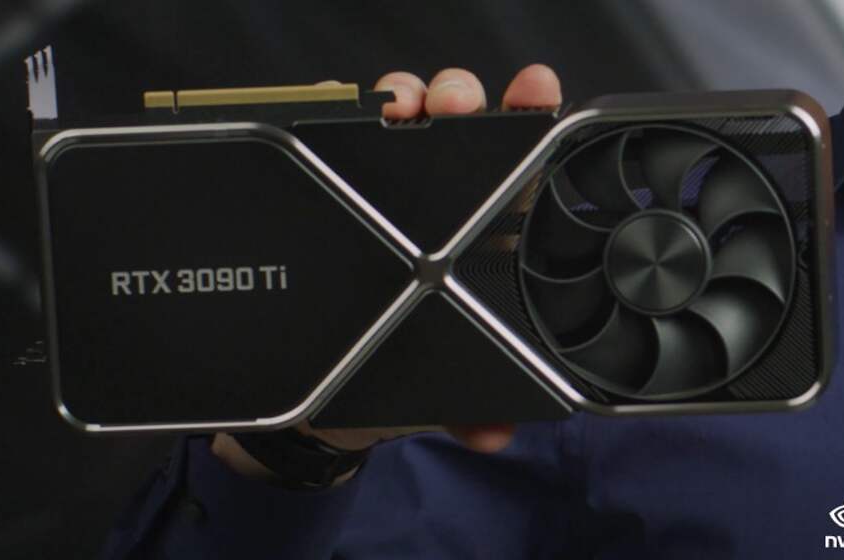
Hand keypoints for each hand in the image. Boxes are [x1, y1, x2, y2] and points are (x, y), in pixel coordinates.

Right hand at [214, 64, 562, 482]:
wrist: (307, 402)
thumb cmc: (383, 382)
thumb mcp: (432, 396)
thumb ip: (469, 408)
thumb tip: (494, 430)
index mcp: (477, 248)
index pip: (513, 175)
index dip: (531, 124)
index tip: (535, 89)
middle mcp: (434, 214)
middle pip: (457, 132)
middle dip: (460, 100)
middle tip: (452, 101)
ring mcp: (381, 198)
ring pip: (399, 123)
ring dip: (404, 96)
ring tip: (401, 103)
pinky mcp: (327, 193)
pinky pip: (329, 137)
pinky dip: (334, 107)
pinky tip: (337, 102)